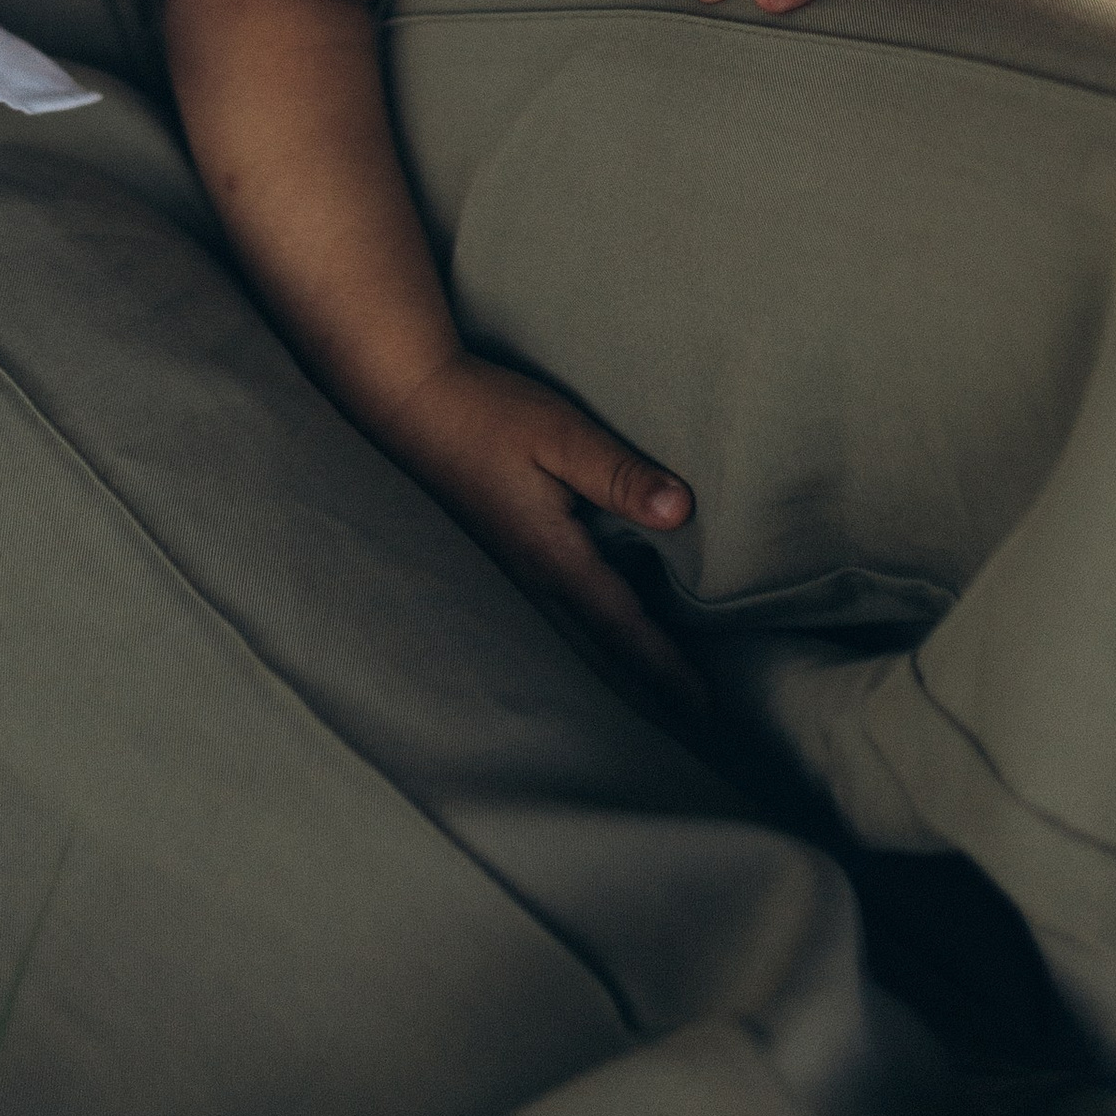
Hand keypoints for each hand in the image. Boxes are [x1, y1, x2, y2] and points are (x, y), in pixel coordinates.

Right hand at [377, 353, 700, 700]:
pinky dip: (602, 622)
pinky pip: (568, 601)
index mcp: (554, 556)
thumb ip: (619, 474)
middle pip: (603, 641)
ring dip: (625, 653)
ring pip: (584, 624)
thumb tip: (682, 512)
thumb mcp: (560, 434)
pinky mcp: (512, 544)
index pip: (623, 626)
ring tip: (667, 680)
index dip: (666, 668)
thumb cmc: (487, 413)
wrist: (412, 401)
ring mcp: (519, 563)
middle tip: (697, 714)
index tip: (703, 711)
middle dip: (650, 677)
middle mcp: (536, 574)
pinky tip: (615, 613)